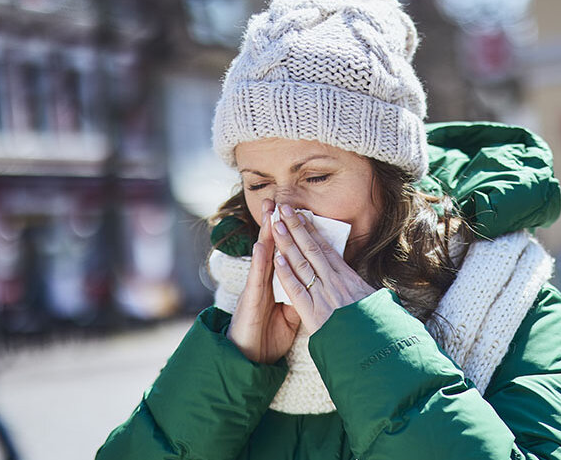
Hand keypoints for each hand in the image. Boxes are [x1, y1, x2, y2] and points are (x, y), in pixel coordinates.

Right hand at [226, 199, 301, 363]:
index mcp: (273, 285)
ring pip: (262, 258)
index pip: (282, 254)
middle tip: (276, 200)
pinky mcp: (251, 303)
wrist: (247, 360)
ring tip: (270, 214)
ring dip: (266, 235)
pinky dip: (260, 263)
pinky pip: (256, 281)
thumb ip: (299, 299)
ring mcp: (255, 290)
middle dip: (274, 224)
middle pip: (271, 249)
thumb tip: (313, 289)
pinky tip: (262, 247)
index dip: (288, 234)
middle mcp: (263, 283)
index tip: (294, 213)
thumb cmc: (266, 338)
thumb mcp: (289, 317)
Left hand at [271, 204, 376, 331]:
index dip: (311, 230)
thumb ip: (366, 292)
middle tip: (283, 209)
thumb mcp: (375, 303)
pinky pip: (297, 290)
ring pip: (301, 264)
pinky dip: (286, 274)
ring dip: (286, 243)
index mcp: (348, 278)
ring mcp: (323, 296)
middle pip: (311, 249)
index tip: (301, 215)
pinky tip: (276, 258)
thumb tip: (370, 288)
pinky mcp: (314, 313)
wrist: (375, 348)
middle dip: (295, 227)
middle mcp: (335, 282)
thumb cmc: (378, 327)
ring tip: (275, 224)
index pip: (326, 249)